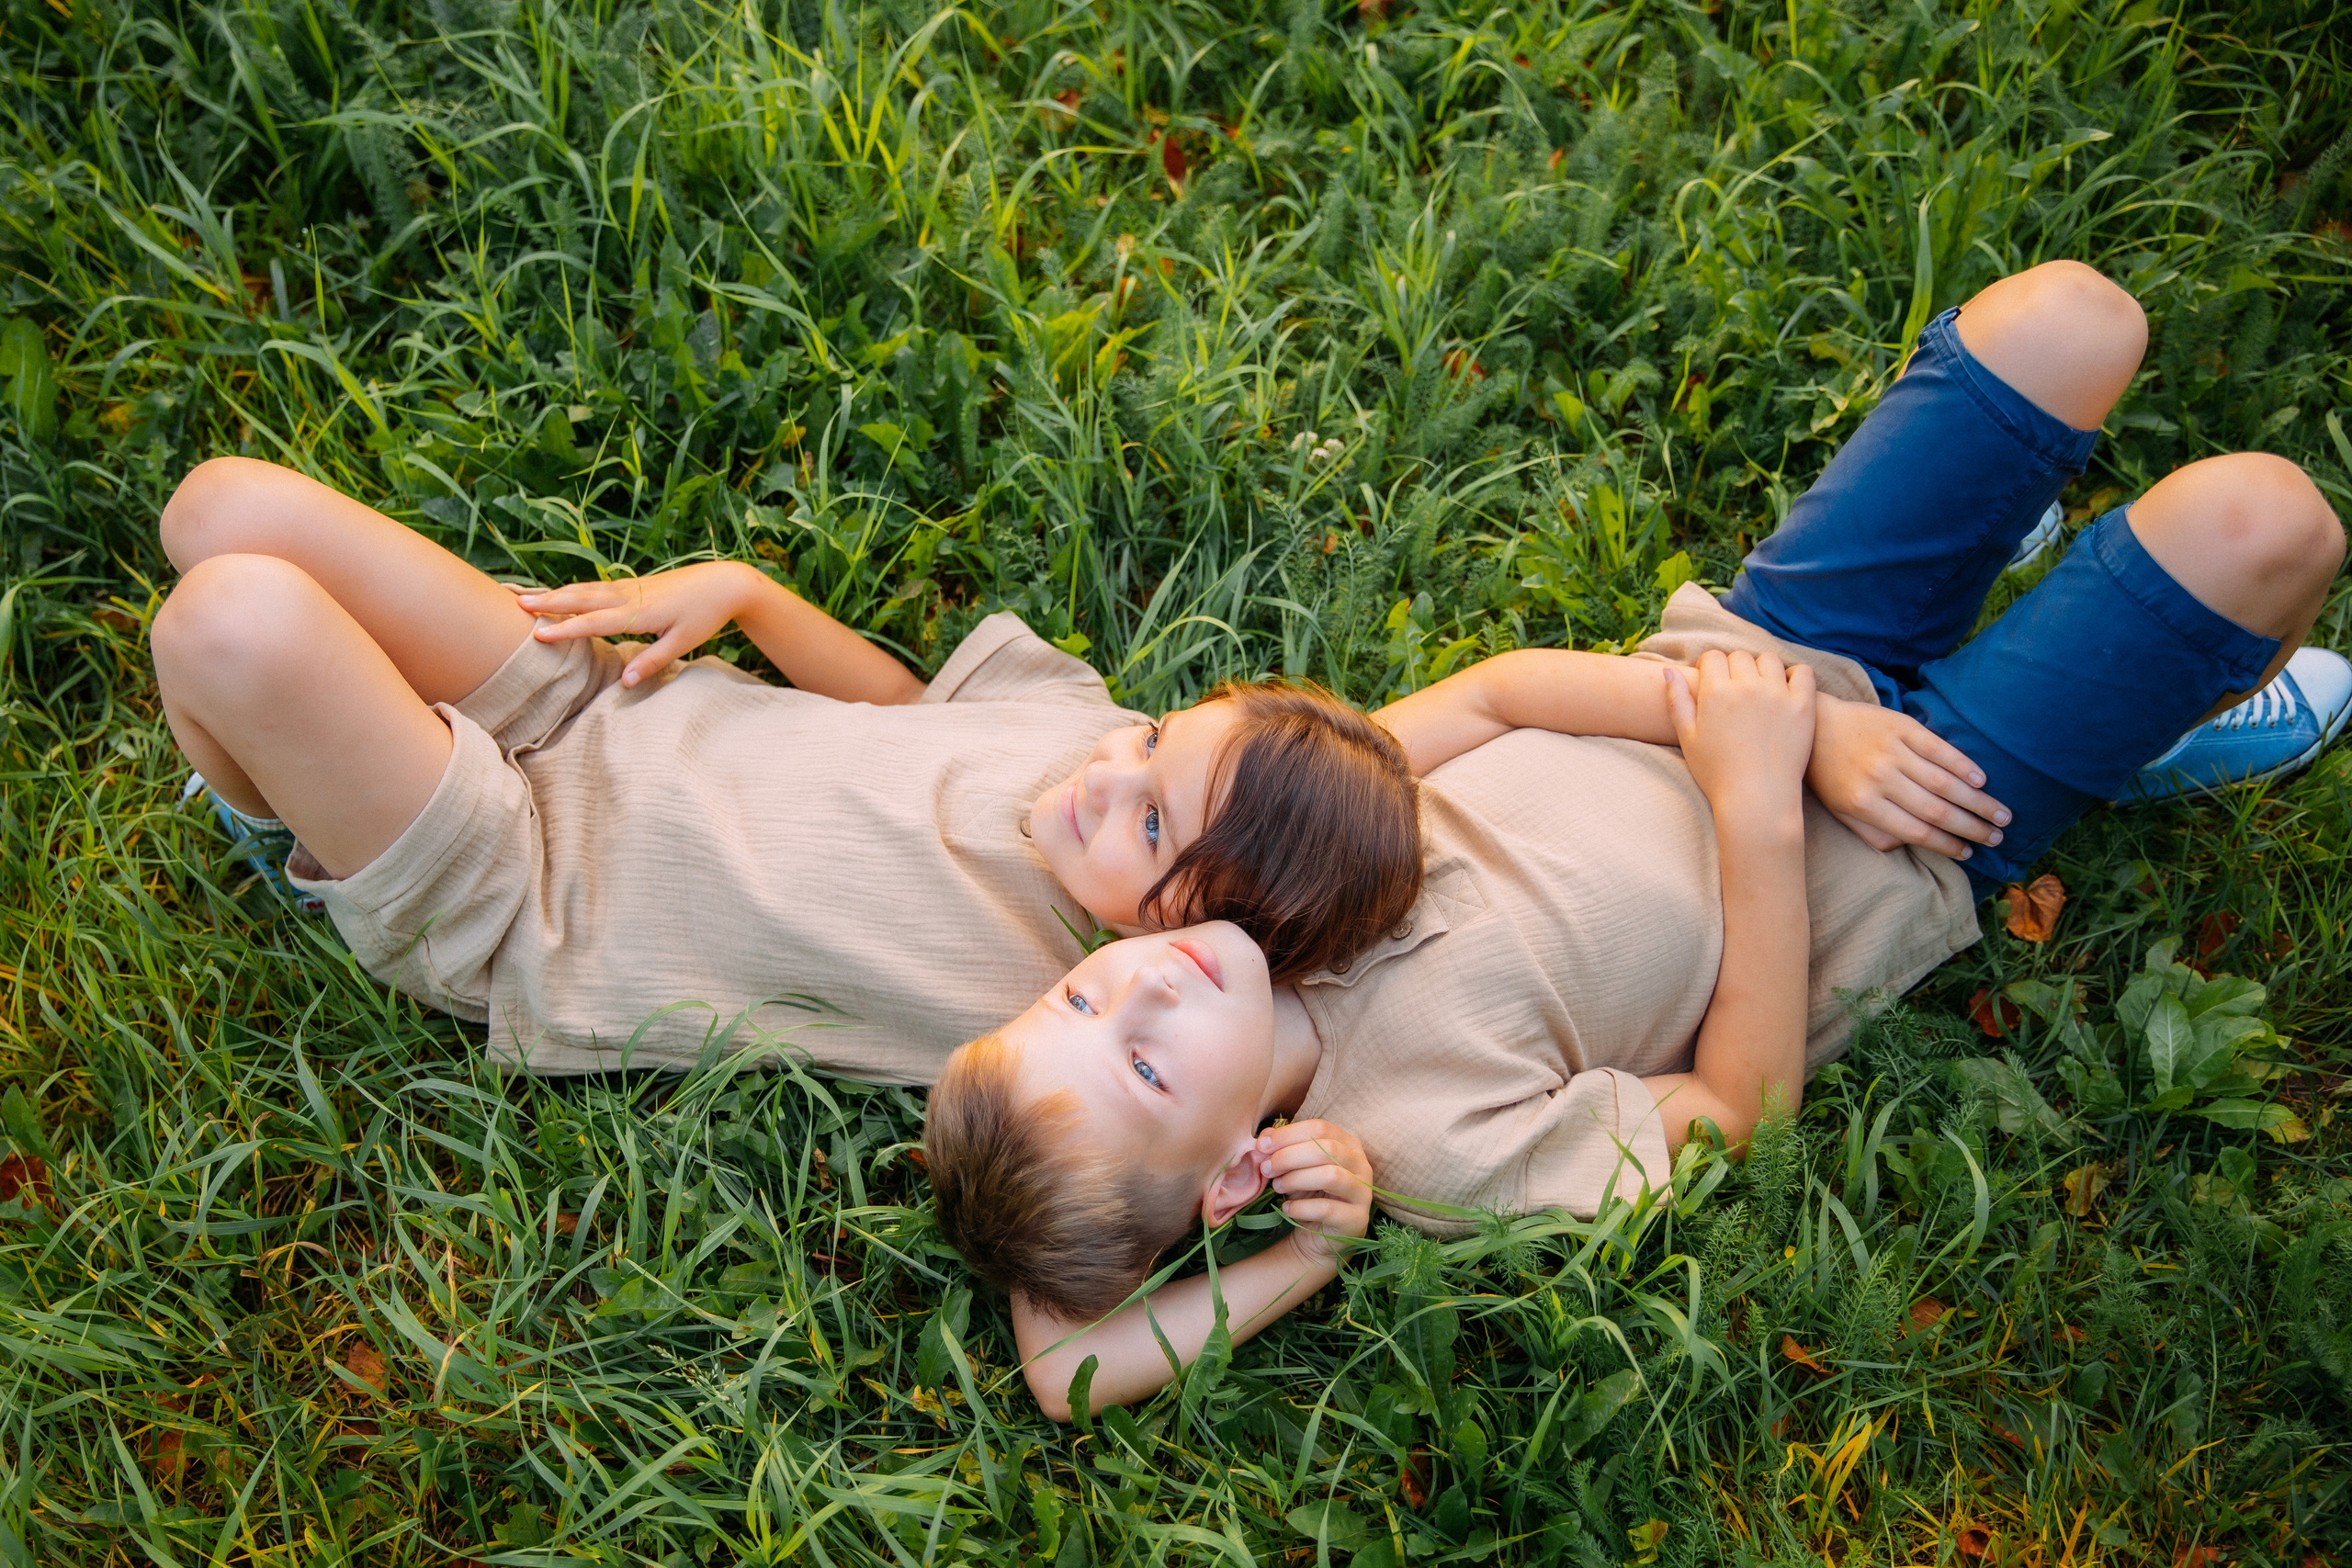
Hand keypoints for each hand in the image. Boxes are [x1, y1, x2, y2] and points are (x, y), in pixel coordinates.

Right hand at [516, 561, 763, 687]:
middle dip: (548, 603)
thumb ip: (652, 661)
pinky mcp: (634, 585)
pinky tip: (562, 592)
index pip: (593, 623)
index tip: (537, 635)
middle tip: (515, 604)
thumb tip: (625, 683)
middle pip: (581, 599)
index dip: (565, 629)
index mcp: (638, 613)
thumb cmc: (704, 616)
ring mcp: (629, 588)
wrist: (723, 583)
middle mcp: (628, 597)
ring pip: (585, 590)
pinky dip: (574, 589)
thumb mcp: (682, 643)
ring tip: (527, 596)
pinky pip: (596, 587)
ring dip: (556, 593)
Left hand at [1255, 1119, 1371, 1262]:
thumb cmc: (1310, 1194)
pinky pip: (1327, 1209)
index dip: (1289, 1134)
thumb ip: (1283, 1149)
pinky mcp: (1357, 1219)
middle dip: (1289, 1156)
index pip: (1320, 1128)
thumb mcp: (1296, 1168)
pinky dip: (1301, 1207)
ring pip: (1331, 1176)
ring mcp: (1363, 1193)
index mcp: (1348, 1144)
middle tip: (1266, 1168)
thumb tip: (1265, 1136)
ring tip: (1277, 1187)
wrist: (1320, 1237)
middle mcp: (1361, 1165)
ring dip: (1296, 1179)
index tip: (1261, 1145)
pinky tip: (1287, 1208)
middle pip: (1327, 1149)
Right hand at [1663, 650, 1816, 820]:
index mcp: (1716, 692)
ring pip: (1770, 660)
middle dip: (1734, 669)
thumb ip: (1677, 701)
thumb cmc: (1717, 773)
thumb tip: (1669, 670)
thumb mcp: (1687, 738)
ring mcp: (1777, 694)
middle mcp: (1747, 687)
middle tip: (1735, 692)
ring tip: (1760, 690)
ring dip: (1763, 669)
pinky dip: (1795, 676)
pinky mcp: (1803, 706)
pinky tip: (1786, 691)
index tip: (1713, 683)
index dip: (1710, 668)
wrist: (1757, 799)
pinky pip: (1803, 673)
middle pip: (1740, 657)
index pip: (1713, 657)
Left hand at [1809, 695, 2010, 859]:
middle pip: (1936, 810)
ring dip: (1977, 801)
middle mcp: (1880, 778)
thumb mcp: (1842, 812)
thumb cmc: (1830, 775)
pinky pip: (1939, 748)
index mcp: (1863, 804)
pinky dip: (1963, 765)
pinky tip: (1981, 781)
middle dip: (1972, 827)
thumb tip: (1911, 847)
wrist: (1814, 724)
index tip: (1969, 853)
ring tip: (2001, 815)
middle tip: (1998, 837)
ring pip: (1944, 782)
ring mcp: (1892, 751)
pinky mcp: (1902, 726)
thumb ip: (1874, 834)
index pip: (1916, 832)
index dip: (1947, 845)